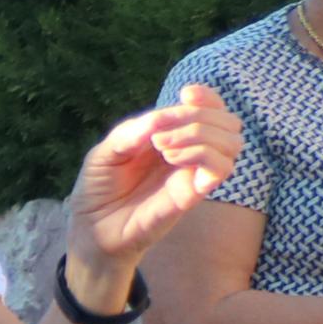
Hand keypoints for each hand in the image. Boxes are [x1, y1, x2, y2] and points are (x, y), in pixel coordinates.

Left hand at [63, 84, 242, 281]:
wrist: (90, 228)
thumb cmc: (99, 188)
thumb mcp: (106, 152)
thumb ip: (132, 132)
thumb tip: (160, 120)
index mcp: (173, 136)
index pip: (211, 109)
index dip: (207, 97)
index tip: (186, 95)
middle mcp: (189, 153)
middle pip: (227, 122)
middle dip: (199, 116)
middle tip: (160, 135)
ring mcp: (193, 174)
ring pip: (231, 143)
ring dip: (199, 134)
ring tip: (162, 147)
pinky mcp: (193, 194)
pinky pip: (221, 169)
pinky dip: (202, 154)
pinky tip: (172, 158)